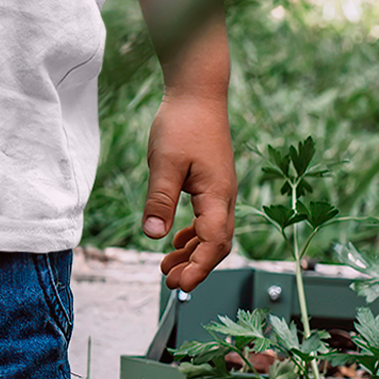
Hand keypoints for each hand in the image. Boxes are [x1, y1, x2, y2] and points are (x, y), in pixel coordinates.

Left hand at [142, 88, 235, 292]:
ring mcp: (220, 190)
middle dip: (195, 266)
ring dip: (192, 253)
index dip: (198, 267)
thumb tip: (154, 236)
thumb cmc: (183, 124)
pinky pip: (207, 219)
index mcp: (217, 195)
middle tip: (169, 281)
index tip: (180, 284)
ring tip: (167, 267)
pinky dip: (193, 235)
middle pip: (217, 244)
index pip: (214, 243)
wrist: (198, 94)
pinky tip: (176, 240)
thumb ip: (160, 200)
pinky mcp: (212, 184)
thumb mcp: (164, 164)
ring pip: (212, 233)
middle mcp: (225, 197)